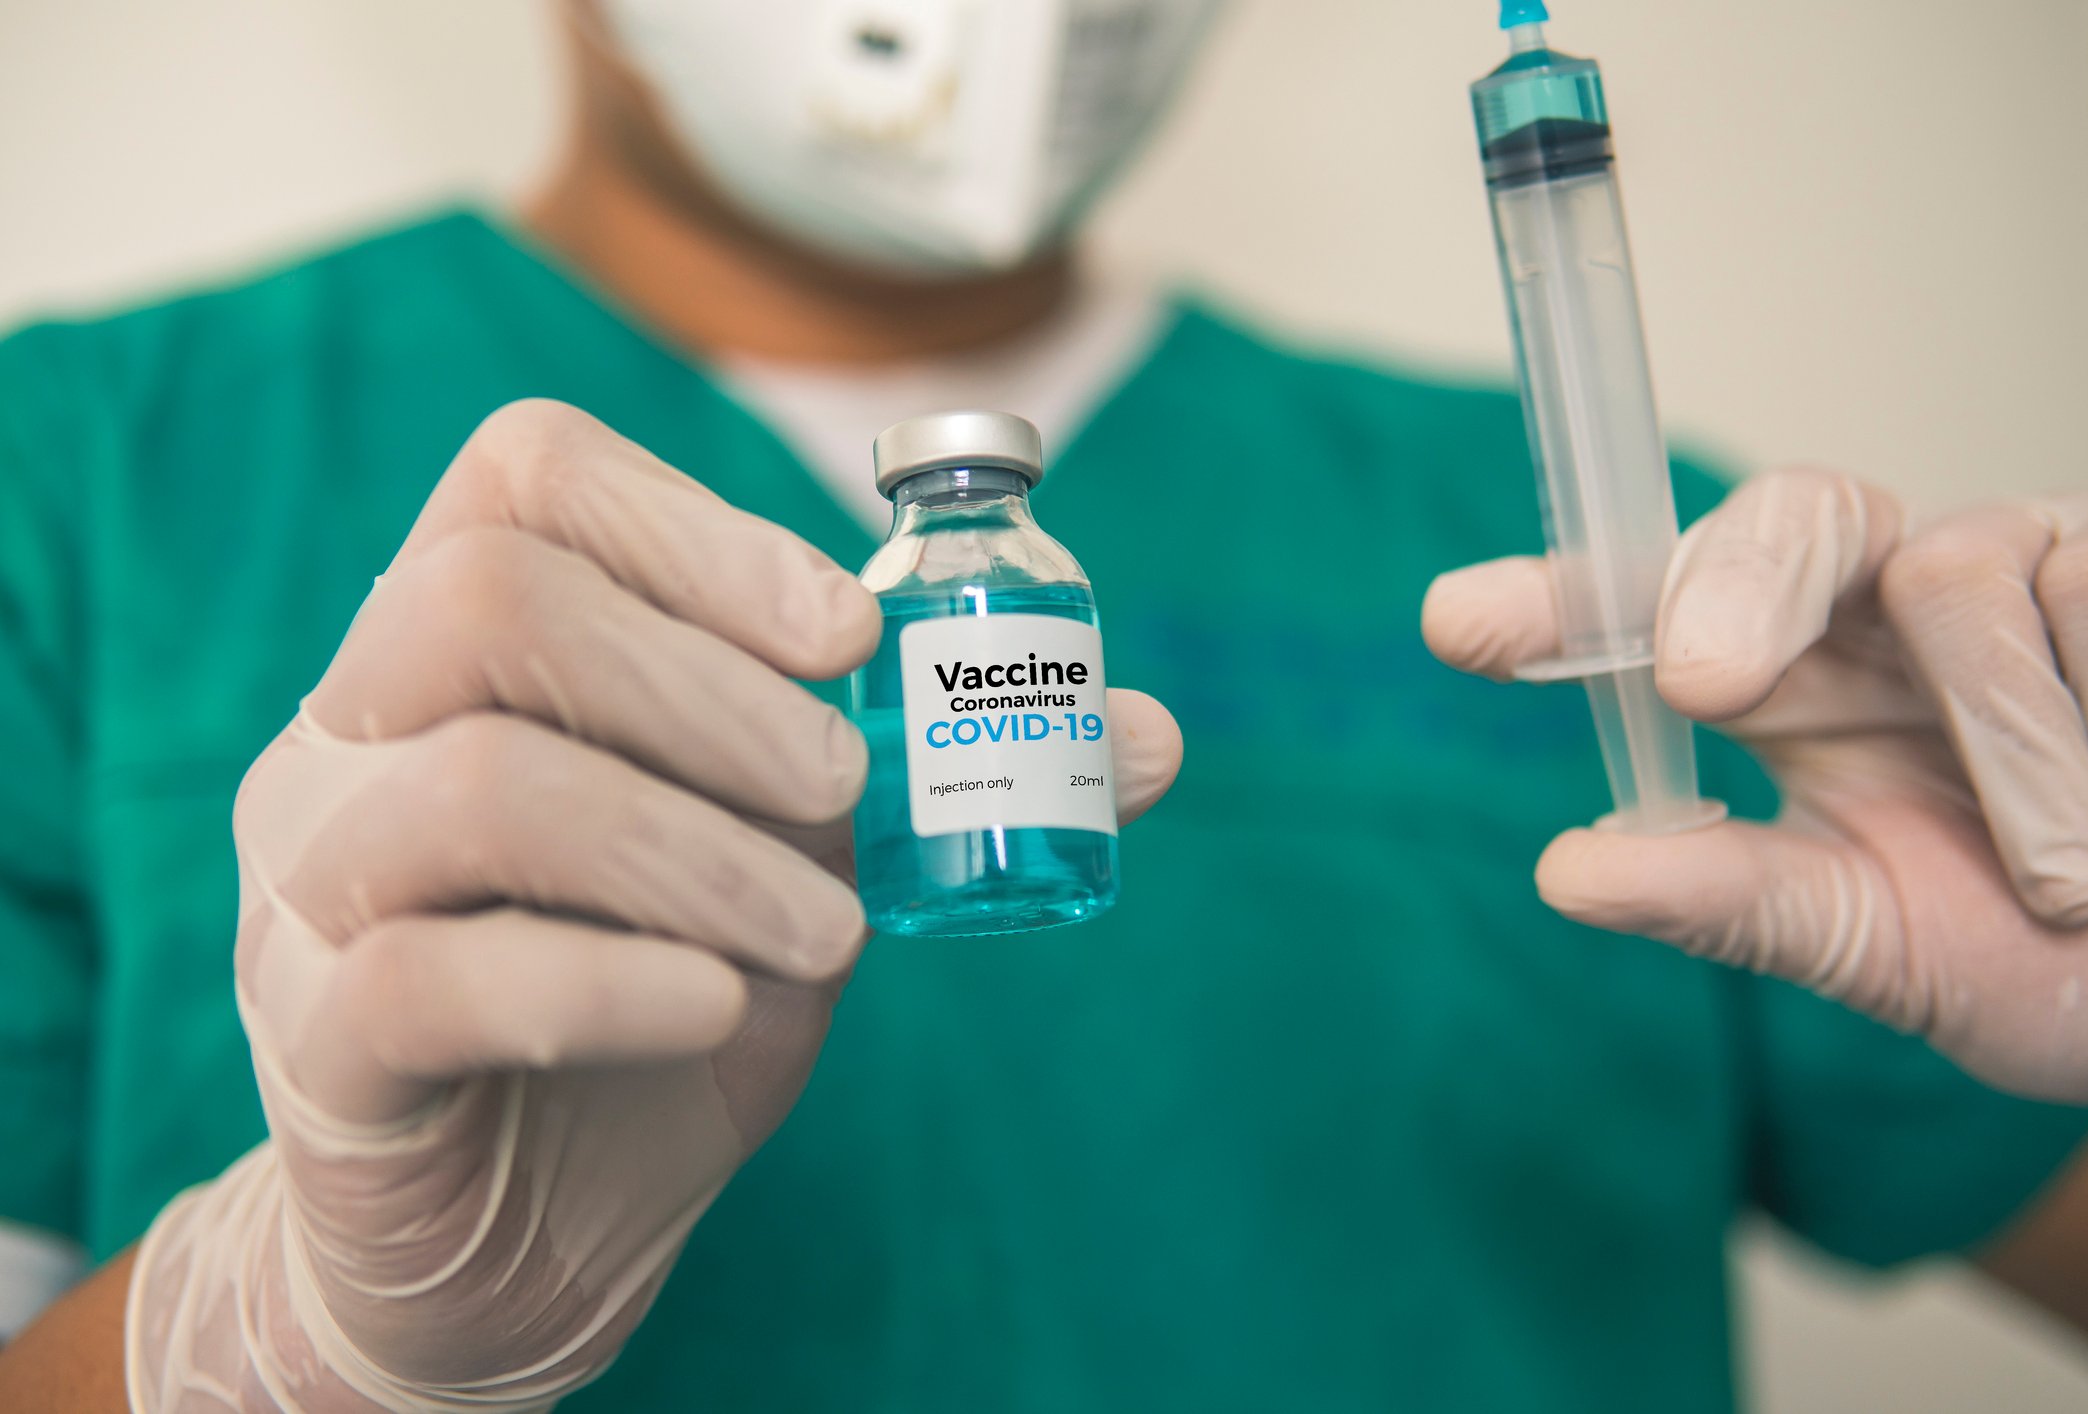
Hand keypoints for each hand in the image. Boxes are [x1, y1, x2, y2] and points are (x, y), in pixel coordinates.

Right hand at [126, 401, 1183, 1409]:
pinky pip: (432, 971)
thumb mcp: (801, 868)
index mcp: (462, 649)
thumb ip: (931, 784)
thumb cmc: (661, 998)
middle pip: (490, 599)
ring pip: (476, 783)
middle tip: (843, 795)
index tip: (848, 632)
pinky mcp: (320, 1042)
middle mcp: (355, 734)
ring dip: (698, 847)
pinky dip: (614, 978)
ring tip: (824, 931)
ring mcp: (313, 884)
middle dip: (711, 685)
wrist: (527, 1230)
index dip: (698, 526)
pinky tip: (717, 1008)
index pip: (527, 480)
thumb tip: (1148, 736)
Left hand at [1423, 467, 2087, 1104]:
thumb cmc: (2040, 954)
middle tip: (1700, 681)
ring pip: (1964, 579)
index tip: (1458, 622)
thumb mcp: (1873, 941)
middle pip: (1791, 512)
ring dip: (2019, 764)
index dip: (1563, 602)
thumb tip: (1564, 873)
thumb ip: (1733, 901)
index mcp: (1796, 674)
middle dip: (1736, 582)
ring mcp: (2030, 555)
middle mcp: (1892, 594)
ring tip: (2076, 888)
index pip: (1661, 607)